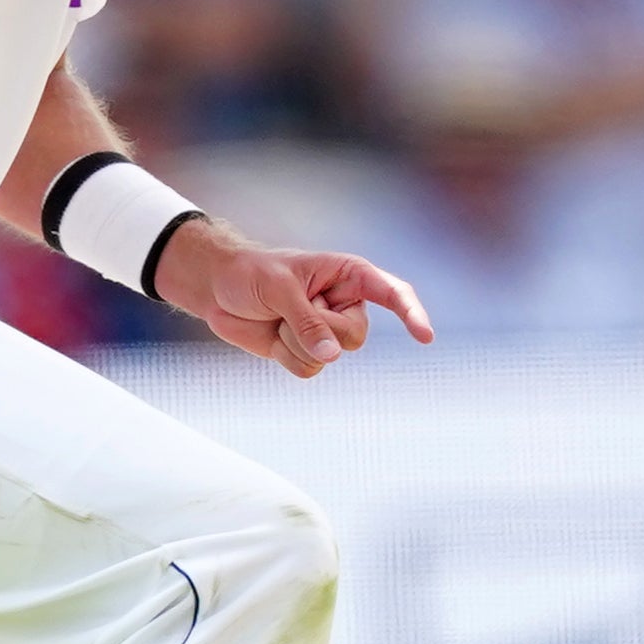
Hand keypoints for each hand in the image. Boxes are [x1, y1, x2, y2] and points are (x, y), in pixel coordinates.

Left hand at [155, 221, 434, 380]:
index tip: (425, 336)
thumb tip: (333, 355)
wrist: (218, 289)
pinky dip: (288, 357)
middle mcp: (344, 304)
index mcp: (348, 274)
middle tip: (291, 309)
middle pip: (355, 336)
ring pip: (332, 357)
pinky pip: (309, 370)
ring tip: (278, 318)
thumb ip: (307, 321)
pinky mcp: (307, 350)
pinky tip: (274, 336)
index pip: (391, 292)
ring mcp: (327, 330)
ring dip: (298, 343)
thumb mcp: (278, 289)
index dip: (411, 313)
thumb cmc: (251, 273)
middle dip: (321, 330)